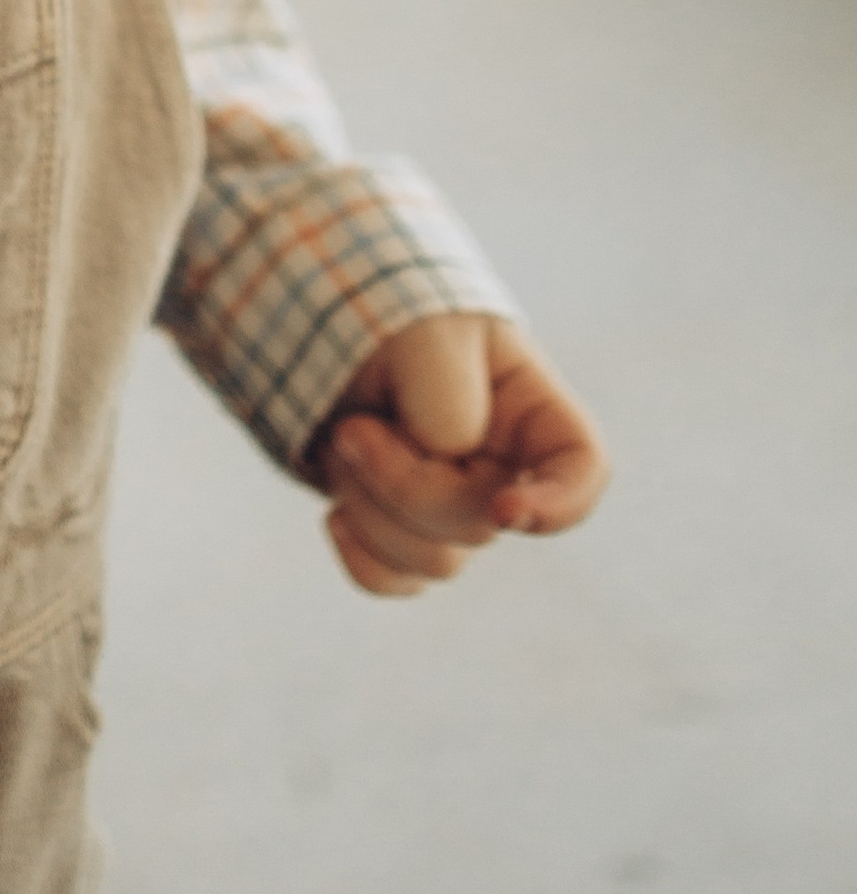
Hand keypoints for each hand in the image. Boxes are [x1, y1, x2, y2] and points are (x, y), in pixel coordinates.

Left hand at [319, 312, 607, 597]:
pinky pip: (394, 579)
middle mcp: (501, 465)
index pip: (582, 469)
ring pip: (437, 560)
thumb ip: (447, 398)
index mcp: (526, 408)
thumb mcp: (421, 334)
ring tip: (342, 438)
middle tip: (356, 425)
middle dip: (407, 483)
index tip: (504, 510)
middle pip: (483, 523)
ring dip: (371, 504)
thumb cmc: (379, 313)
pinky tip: (335, 513)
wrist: (312, 318)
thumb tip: (448, 462)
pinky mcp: (401, 530)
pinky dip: (359, 552)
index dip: (560, 504)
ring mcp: (452, 503)